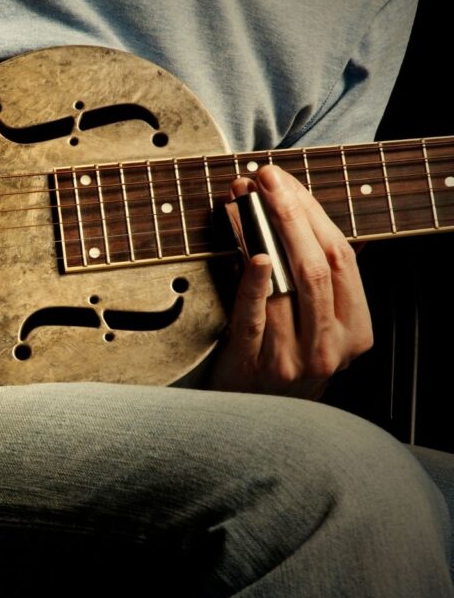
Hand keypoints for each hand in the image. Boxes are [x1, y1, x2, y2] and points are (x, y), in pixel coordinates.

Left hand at [209, 165, 372, 398]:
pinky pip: (255, 316)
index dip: (313, 214)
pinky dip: (253, 283)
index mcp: (356, 331)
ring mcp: (294, 358)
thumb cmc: (283, 360)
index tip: (286, 180)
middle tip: (264, 176)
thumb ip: (319, 280)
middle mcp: (331, 346)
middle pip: (317, 265)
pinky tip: (252, 255)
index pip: (342, 258)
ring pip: (287, 284)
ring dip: (260, 233)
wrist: (254, 421)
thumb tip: (305, 214)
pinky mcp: (254, 364)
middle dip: (290, 213)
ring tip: (241, 199)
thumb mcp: (315, 326)